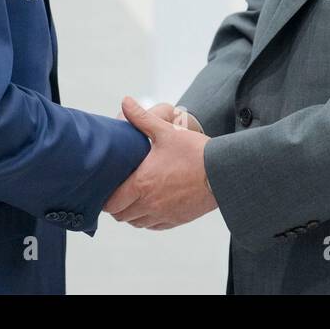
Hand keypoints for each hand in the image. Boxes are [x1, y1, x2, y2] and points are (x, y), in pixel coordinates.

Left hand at [104, 96, 216, 229]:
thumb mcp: (166, 131)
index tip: (109, 187)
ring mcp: (163, 214)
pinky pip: (154, 226)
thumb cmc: (195, 152)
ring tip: (135, 197)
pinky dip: (148, 219)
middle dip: (117, 205)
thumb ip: (142, 117)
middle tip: (120, 190)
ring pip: (136, 222)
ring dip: (131, 213)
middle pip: (121, 215)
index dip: (106, 197)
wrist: (223, 172)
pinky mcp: (176, 220)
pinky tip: (152, 206)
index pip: (112, 203)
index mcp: (142, 183)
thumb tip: (125, 102)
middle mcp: (150, 203)